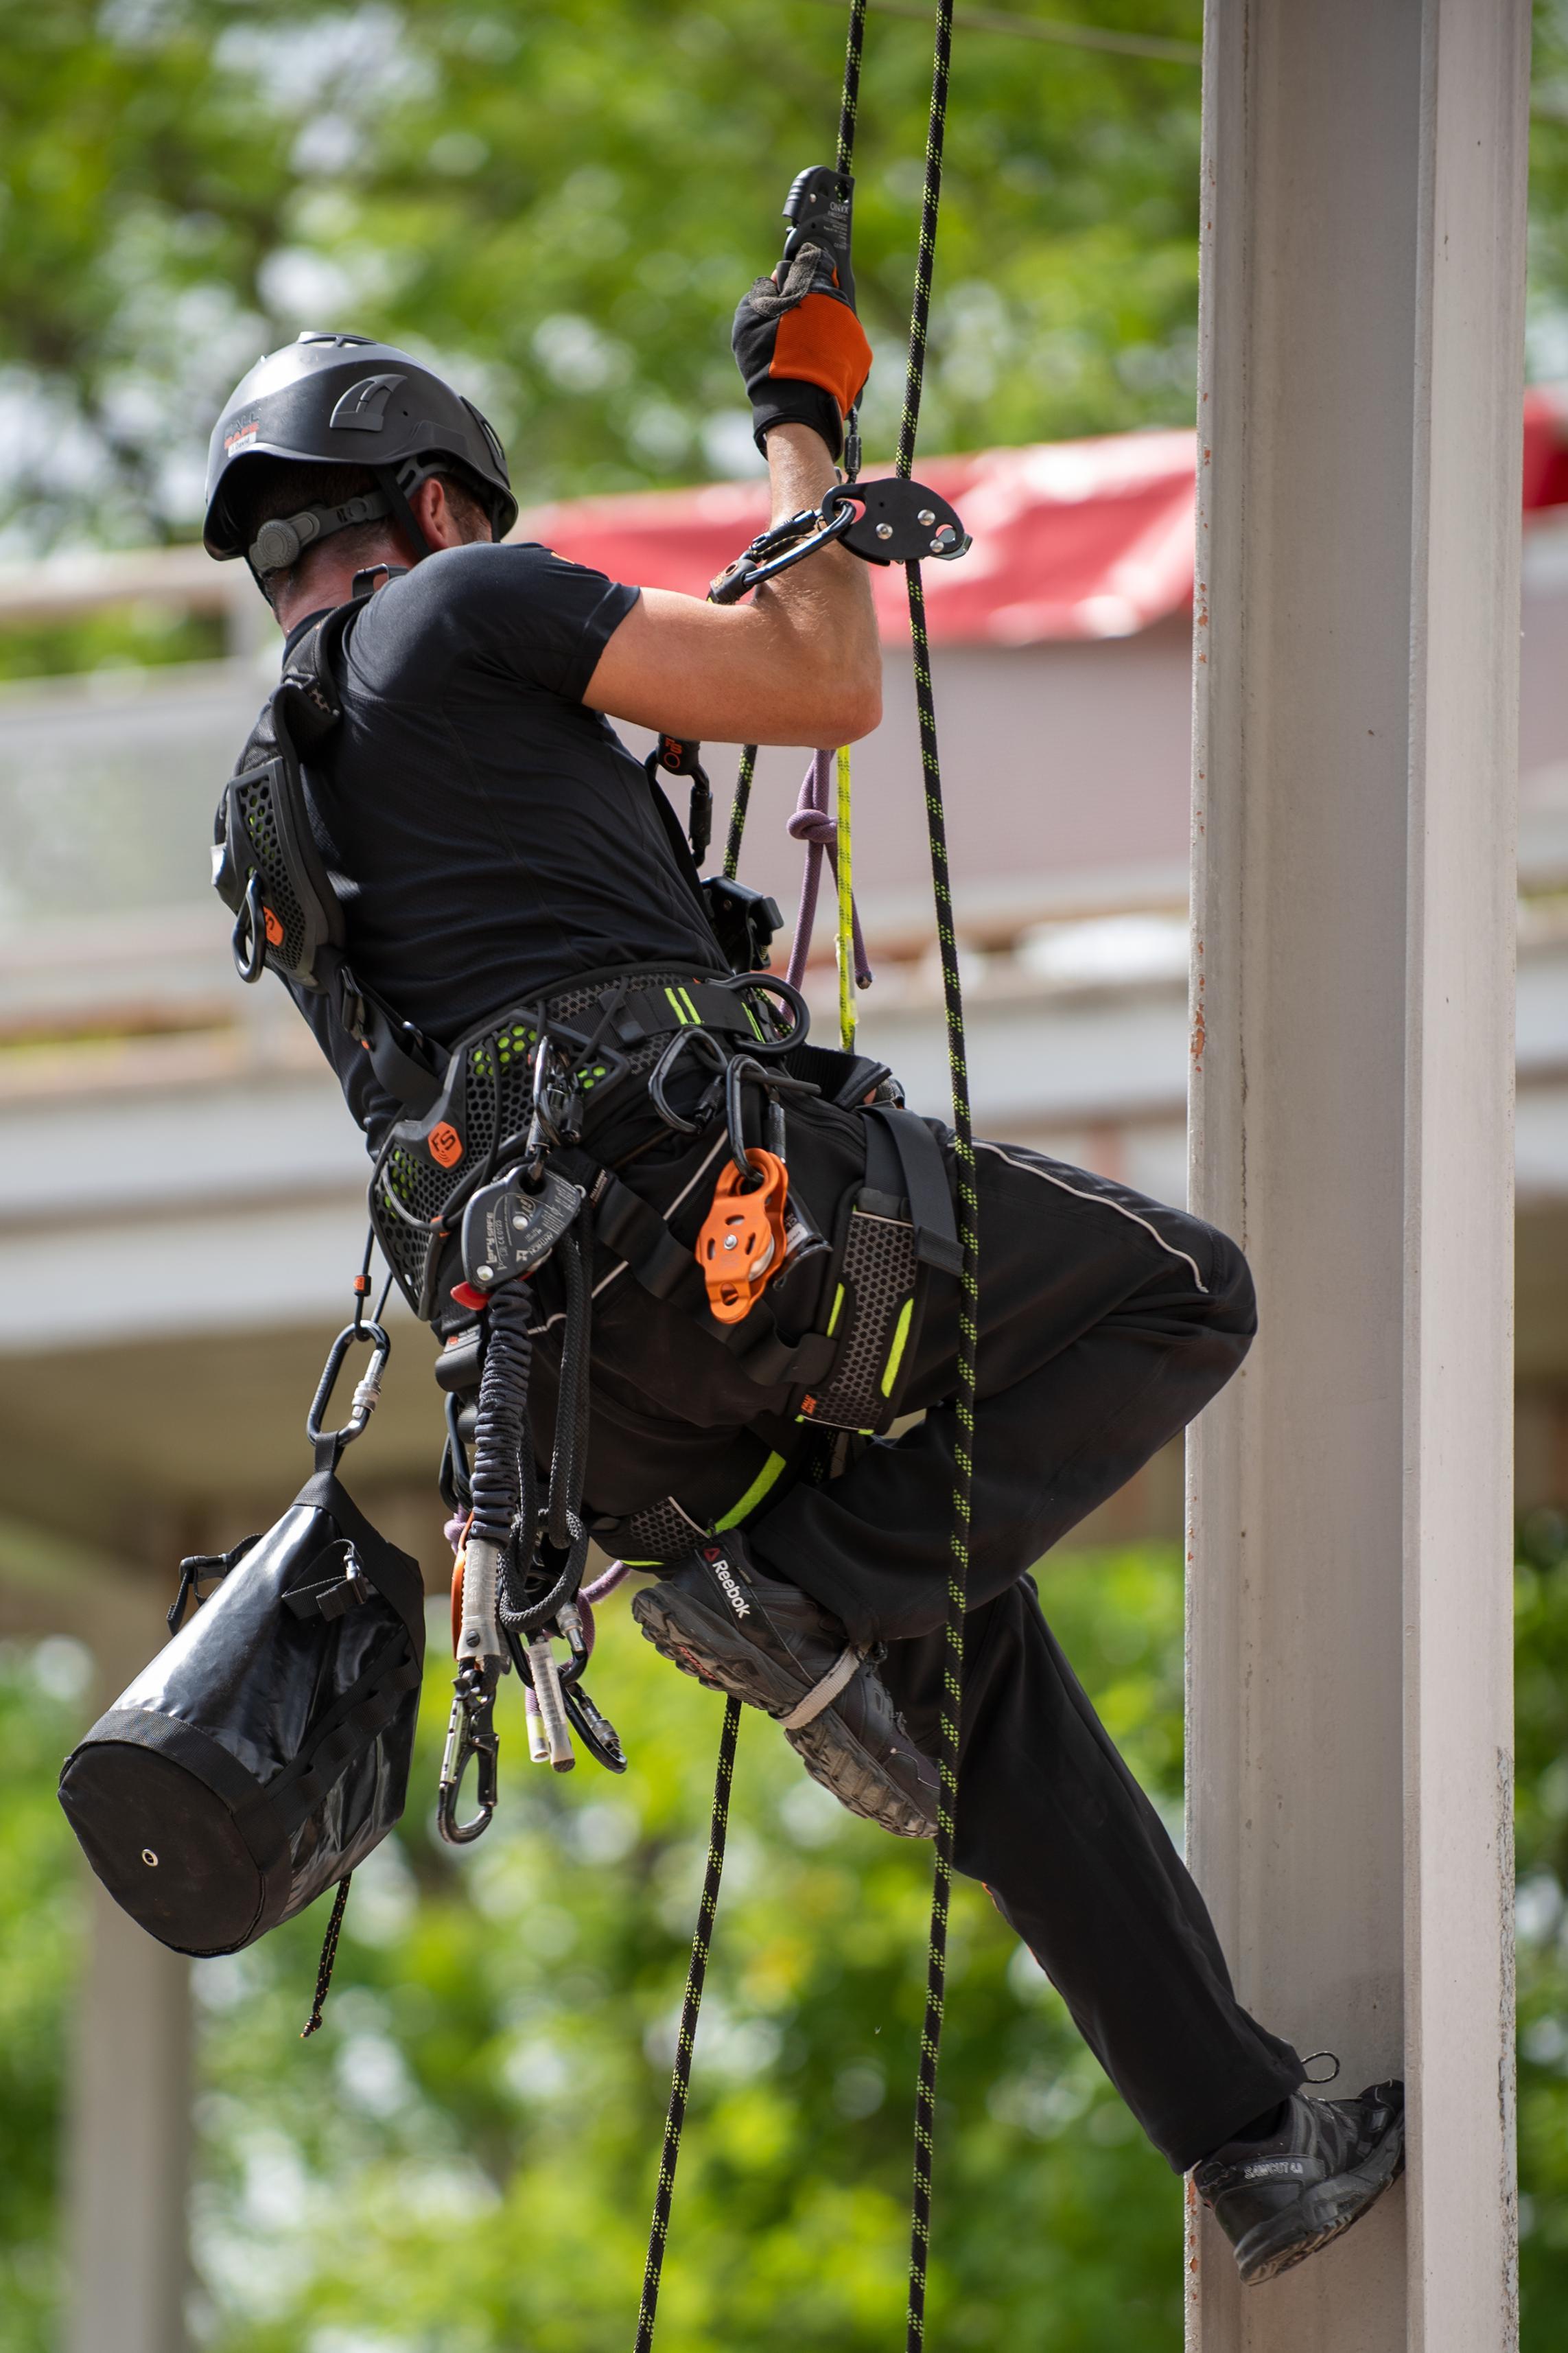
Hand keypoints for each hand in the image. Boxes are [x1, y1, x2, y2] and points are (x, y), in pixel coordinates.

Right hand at [731, 242, 871, 462]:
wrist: (797, 407)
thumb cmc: (768, 362)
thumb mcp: (747, 321)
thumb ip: (761, 292)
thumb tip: (775, 280)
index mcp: (811, 287)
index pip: (812, 260)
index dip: (802, 267)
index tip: (794, 278)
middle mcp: (838, 303)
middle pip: (825, 293)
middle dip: (811, 303)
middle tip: (793, 326)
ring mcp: (853, 329)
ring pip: (836, 319)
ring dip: (823, 328)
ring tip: (804, 351)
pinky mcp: (862, 354)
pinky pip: (845, 344)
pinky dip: (833, 351)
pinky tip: (817, 365)